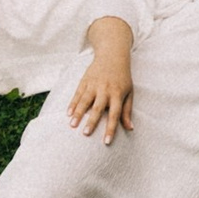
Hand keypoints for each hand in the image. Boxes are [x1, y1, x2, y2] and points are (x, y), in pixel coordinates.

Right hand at [69, 20, 134, 138]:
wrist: (112, 55)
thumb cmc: (123, 77)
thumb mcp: (129, 92)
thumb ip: (127, 111)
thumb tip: (130, 128)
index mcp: (118, 94)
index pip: (115, 114)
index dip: (111, 129)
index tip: (106, 142)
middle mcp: (105, 90)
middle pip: (98, 108)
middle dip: (92, 121)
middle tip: (85, 134)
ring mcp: (94, 85)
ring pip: (85, 101)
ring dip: (78, 113)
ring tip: (72, 125)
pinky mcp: (85, 80)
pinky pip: (78, 93)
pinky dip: (73, 103)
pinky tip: (68, 113)